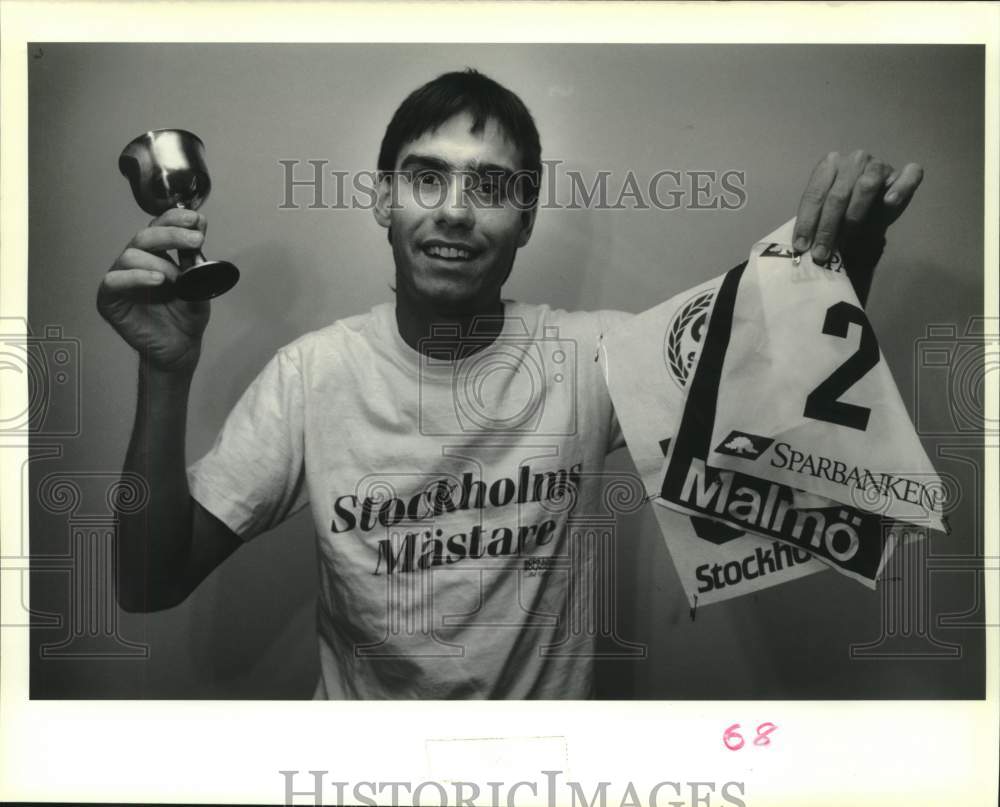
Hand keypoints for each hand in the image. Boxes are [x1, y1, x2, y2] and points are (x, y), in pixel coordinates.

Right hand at [97, 208, 210, 373]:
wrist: (180, 347)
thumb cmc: (187, 316)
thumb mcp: (199, 286)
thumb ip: (196, 261)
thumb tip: (198, 229)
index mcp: (157, 255)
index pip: (159, 227)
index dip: (175, 219)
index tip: (197, 220)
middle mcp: (136, 262)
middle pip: (145, 236)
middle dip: (171, 234)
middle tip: (196, 240)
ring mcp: (121, 279)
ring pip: (130, 255)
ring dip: (158, 262)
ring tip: (177, 278)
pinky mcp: (109, 299)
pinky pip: (114, 281)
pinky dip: (136, 277)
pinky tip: (158, 281)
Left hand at [793, 150, 922, 298]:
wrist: (873, 203)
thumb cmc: (844, 210)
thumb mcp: (824, 213)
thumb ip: (815, 222)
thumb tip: (802, 246)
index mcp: (828, 165)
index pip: (815, 195)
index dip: (807, 222)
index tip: (801, 246)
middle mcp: (853, 160)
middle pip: (838, 195)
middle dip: (827, 228)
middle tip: (821, 253)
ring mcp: (877, 164)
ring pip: (866, 186)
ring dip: (853, 217)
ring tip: (845, 241)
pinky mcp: (900, 172)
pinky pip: (907, 175)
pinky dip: (900, 187)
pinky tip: (889, 201)